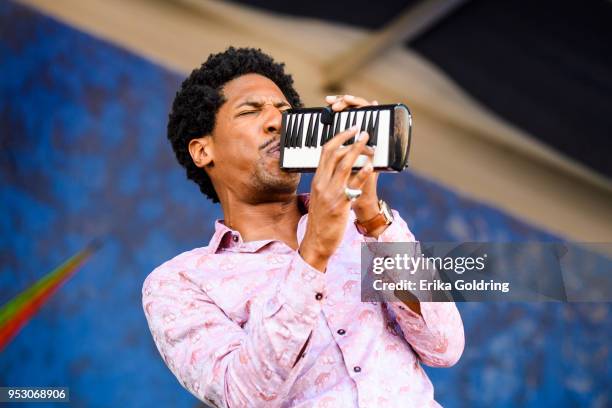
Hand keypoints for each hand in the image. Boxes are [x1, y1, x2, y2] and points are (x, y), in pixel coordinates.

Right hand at [326, 95, 381, 234]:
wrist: (317, 241)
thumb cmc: (321, 220)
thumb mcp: (321, 197)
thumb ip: (328, 182)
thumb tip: (339, 169)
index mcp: (317, 180)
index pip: (325, 152)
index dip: (338, 138)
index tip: (351, 130)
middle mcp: (322, 183)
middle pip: (333, 153)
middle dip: (349, 139)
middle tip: (363, 132)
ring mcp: (330, 193)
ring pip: (343, 165)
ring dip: (358, 150)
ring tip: (370, 144)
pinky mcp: (340, 203)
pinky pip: (352, 184)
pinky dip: (362, 173)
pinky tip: (371, 166)